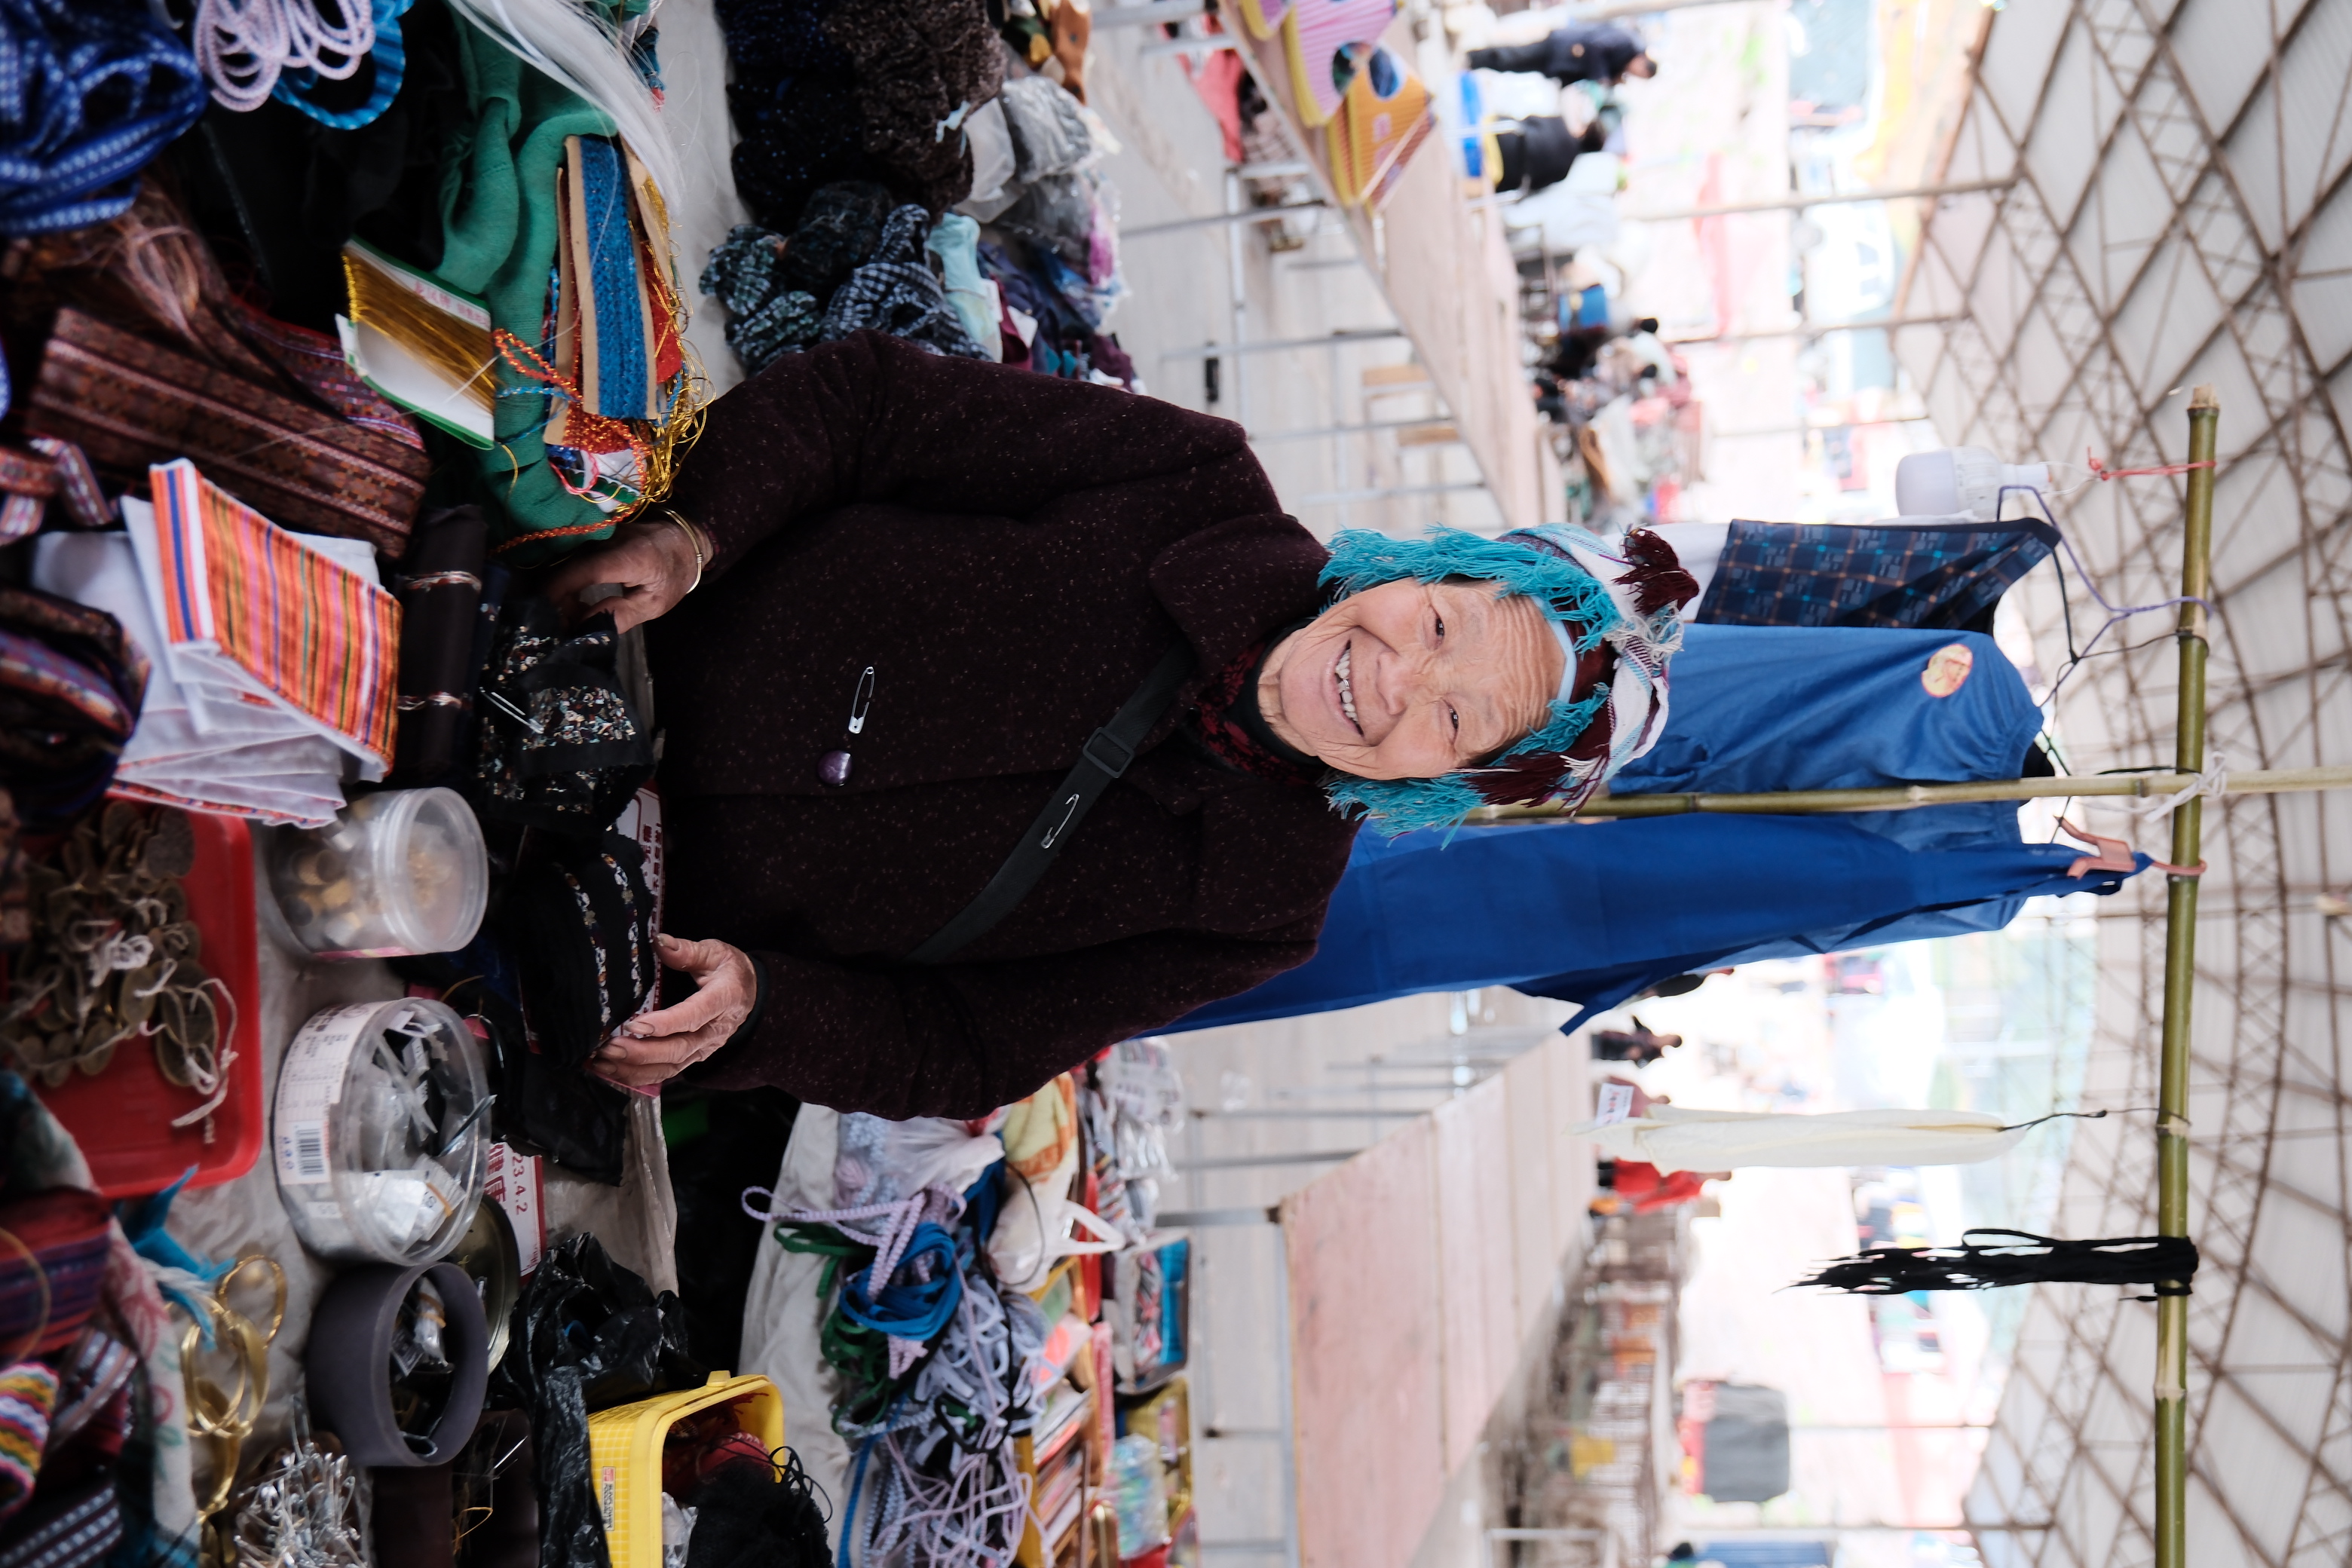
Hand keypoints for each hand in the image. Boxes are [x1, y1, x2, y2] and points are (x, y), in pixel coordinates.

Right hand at [542, 517, 702, 633]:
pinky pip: (571, 557)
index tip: (547, 615)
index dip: (560, 591)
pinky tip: (576, 599)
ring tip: (573, 614)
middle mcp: (610, 538)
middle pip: (569, 567)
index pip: (585, 570)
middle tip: (566, 624)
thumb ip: (622, 614)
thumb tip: (585, 626)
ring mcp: (600, 532)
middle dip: (559, 599)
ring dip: (563, 591)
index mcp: (631, 556)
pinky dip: (569, 579)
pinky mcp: (593, 533)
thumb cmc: (673, 575)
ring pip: (566, 562)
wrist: (683, 539)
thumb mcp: (655, 604)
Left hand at [588, 934, 755, 1088]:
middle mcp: (715, 1031)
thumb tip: (659, 941)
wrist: (748, 993)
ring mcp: (704, 1049)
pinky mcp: (693, 1058)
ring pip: (670, 1067)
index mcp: (723, 1000)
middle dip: (642, 1052)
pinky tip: (614, 1071)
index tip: (634, 1025)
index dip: (665, 1024)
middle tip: (610, 1047)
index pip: (693, 1016)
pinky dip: (638, 1076)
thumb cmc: (729, 970)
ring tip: (604, 1062)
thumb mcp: (715, 952)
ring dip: (636, 1068)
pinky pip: (666, 1072)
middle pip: (678, 1049)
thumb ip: (687, 950)